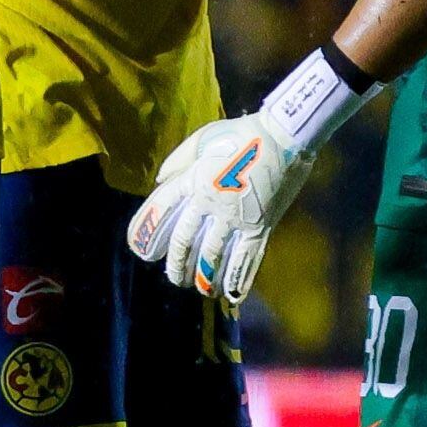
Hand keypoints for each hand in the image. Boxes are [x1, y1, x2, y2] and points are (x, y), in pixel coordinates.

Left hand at [126, 106, 325, 302]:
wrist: (285, 135)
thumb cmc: (243, 133)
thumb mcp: (203, 138)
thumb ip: (179, 160)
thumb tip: (160, 180)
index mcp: (193, 179)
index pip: (161, 210)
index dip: (147, 232)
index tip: (142, 250)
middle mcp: (209, 201)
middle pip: (184, 240)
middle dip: (176, 264)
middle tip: (174, 278)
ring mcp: (235, 216)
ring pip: (211, 255)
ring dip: (202, 276)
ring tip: (199, 289)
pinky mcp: (260, 225)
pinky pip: (246, 258)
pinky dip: (238, 278)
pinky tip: (231, 294)